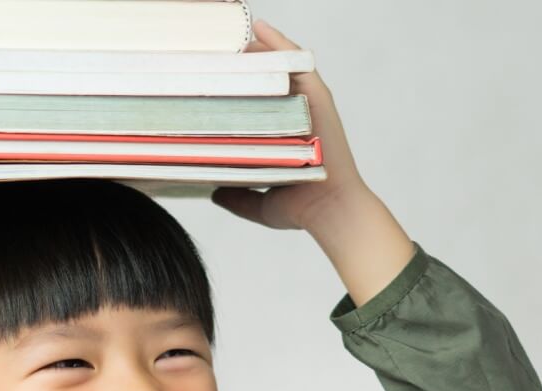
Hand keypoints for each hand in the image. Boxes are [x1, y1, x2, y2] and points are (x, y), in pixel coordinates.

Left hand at [211, 20, 368, 231]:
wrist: (330, 210)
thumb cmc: (303, 209)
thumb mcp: (261, 204)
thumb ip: (238, 198)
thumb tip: (214, 193)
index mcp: (286, 134)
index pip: (258, 102)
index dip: (237, 87)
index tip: (210, 80)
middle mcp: (298, 115)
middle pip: (268, 79)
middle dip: (244, 63)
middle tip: (215, 51)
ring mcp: (309, 104)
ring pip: (281, 66)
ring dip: (258, 48)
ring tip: (232, 36)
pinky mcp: (318, 97)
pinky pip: (298, 62)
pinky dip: (279, 43)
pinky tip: (258, 28)